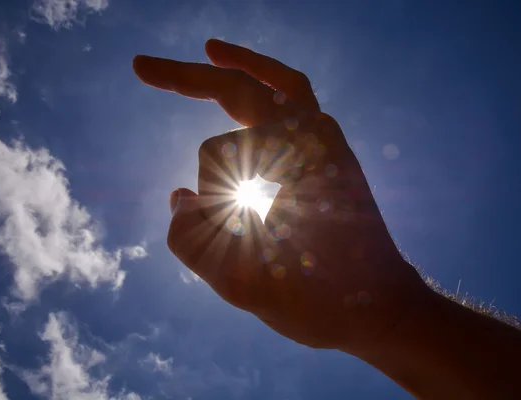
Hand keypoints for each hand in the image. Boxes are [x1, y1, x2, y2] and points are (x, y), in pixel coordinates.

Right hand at [133, 39, 426, 356]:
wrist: (381, 308)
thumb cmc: (316, 300)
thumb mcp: (240, 283)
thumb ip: (189, 237)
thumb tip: (178, 196)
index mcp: (291, 158)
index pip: (215, 162)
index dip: (212, 208)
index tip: (237, 245)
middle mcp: (310, 135)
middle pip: (234, 89)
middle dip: (183, 77)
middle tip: (140, 66)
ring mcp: (325, 139)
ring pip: (273, 82)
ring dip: (236, 65)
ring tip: (210, 49)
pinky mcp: (331, 151)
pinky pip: (299, 98)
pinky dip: (269, 79)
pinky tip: (247, 78)